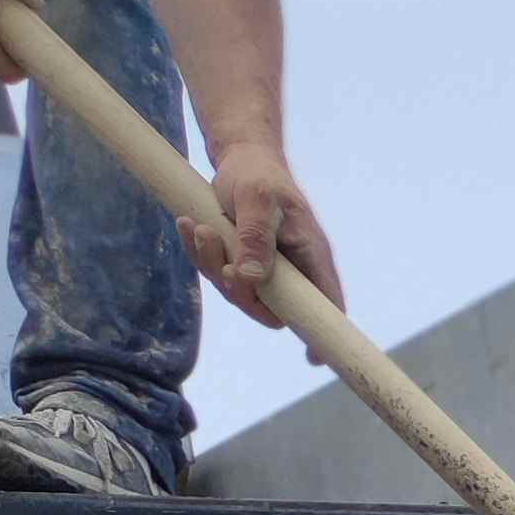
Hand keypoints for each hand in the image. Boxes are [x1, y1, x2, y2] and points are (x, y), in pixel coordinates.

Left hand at [178, 141, 344, 344]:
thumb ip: (255, 240)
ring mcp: (267, 270)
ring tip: (198, 228)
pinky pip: (220, 274)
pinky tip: (188, 226)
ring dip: (212, 264)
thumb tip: (251, 280)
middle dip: (239, 291)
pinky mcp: (242, 261)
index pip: (326, 305)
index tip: (313, 358)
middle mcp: (292, 271)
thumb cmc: (257, 175)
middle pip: (272, 309)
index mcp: (311, 257)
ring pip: (240, 292)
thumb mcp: (256, 200)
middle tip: (219, 255)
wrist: (240, 157)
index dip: (321, 334)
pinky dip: (200, 254)